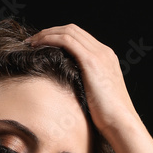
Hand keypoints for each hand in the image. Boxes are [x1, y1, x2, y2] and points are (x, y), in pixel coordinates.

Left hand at [25, 23, 140, 136]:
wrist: (121, 122)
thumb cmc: (108, 117)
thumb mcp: (96, 97)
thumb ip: (85, 87)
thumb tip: (68, 91)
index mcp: (106, 58)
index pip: (79, 37)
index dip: (58, 37)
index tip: (42, 45)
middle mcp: (104, 52)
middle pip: (73, 29)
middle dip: (50, 32)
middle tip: (32, 41)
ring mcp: (99, 54)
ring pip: (68, 31)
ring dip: (46, 34)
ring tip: (31, 43)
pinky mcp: (91, 61)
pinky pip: (67, 41)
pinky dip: (50, 39)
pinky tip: (37, 46)